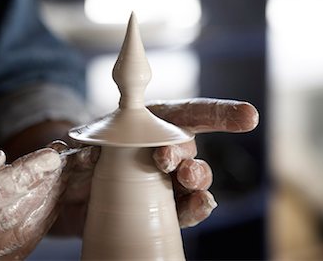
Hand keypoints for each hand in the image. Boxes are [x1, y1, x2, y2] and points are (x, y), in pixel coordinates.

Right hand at [0, 144, 67, 258]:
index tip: (50, 158)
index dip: (21, 178)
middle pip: (7, 218)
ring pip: (18, 235)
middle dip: (42, 186)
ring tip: (61, 176)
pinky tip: (49, 199)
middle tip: (64, 162)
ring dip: (46, 203)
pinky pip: (18, 248)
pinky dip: (39, 222)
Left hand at [50, 98, 257, 233]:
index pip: (186, 114)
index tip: (248, 117)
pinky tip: (201, 204)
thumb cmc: (80, 164)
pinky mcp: (162, 207)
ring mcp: (164, 179)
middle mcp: (161, 149)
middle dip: (184, 153)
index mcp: (146, 125)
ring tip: (187, 180)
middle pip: (187, 147)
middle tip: (166, 159)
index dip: (217, 114)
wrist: (74, 197)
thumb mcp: (76, 150)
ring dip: (196, 178)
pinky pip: (186, 208)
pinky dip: (196, 207)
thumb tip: (89, 154)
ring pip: (193, 177)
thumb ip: (81, 148)